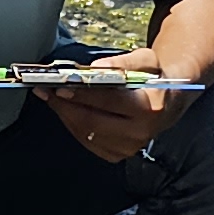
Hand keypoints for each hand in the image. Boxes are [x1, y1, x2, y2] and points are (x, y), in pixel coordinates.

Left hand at [38, 46, 191, 165]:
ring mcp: (129, 147)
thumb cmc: (153, 77)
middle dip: (65, 105)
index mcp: (151, 106)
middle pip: (92, 120)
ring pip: (86, 132)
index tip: (60, 86)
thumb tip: (95, 70)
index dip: (83, 93)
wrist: (168, 101)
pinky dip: (73, 124)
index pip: (110, 100)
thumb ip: (120, 63)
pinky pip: (87, 141)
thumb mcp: (144, 60)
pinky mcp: (118, 155)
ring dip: (64, 114)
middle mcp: (141, 132)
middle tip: (45, 90)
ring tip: (49, 97)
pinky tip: (64, 110)